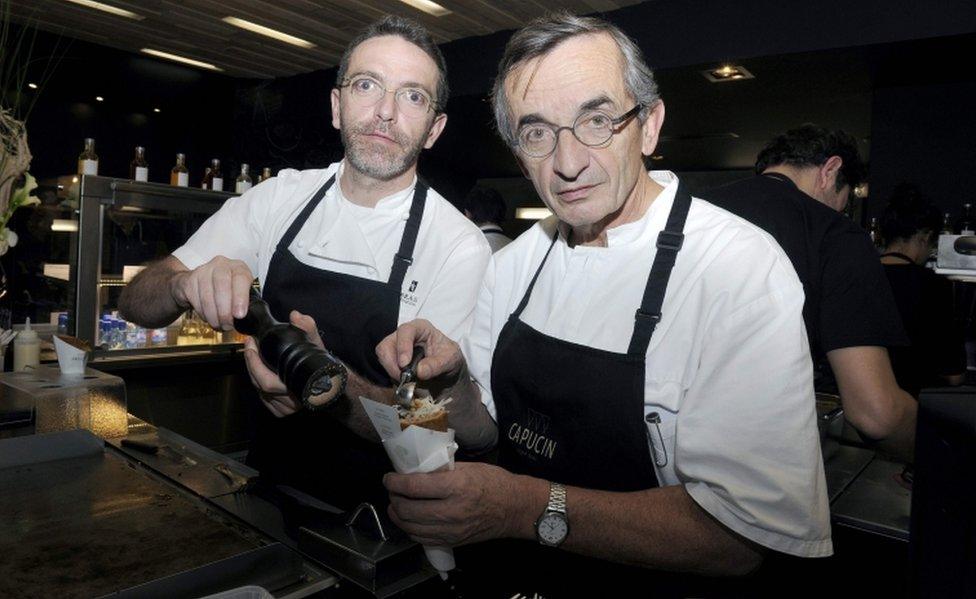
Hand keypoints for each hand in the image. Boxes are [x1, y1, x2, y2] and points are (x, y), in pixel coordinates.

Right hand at [171, 256, 253, 329]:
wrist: (199, 284)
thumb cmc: (226, 290)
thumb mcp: (241, 293)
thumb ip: (247, 302)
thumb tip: (251, 319)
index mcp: (238, 267)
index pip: (241, 278)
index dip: (240, 298)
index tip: (240, 315)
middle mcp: (221, 265)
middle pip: (222, 286)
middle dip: (225, 311)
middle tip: (228, 325)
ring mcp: (204, 270)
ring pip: (207, 296)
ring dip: (213, 316)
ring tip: (219, 325)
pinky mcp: (190, 279)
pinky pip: (196, 300)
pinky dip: (202, 313)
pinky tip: (208, 317)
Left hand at [243, 310, 322, 417]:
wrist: (331, 379)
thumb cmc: (321, 361)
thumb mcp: (316, 341)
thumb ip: (307, 326)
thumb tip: (295, 316)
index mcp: (298, 386)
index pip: (266, 382)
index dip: (254, 364)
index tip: (252, 344)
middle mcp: (292, 401)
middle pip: (259, 385)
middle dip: (251, 363)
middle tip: (250, 345)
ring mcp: (287, 408)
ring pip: (260, 392)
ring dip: (254, 372)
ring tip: (255, 354)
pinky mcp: (283, 411)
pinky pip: (264, 399)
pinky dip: (259, 385)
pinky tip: (262, 372)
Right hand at [376, 319, 463, 382]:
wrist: (446, 371)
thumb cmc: (449, 358)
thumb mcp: (450, 360)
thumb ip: (436, 365)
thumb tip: (419, 371)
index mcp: (420, 328)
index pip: (405, 331)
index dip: (403, 346)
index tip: (404, 364)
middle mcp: (404, 335)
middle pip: (387, 344)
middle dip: (392, 363)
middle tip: (403, 378)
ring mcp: (396, 346)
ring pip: (383, 356)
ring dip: (391, 370)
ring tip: (406, 380)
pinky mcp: (392, 359)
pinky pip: (385, 366)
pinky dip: (392, 376)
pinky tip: (405, 381)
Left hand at [384, 462, 523, 546]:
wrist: (514, 508)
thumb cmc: (493, 482)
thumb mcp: (467, 467)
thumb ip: (440, 470)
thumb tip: (415, 470)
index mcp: (456, 487)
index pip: (414, 486)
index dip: (394, 482)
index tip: (388, 477)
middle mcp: (452, 511)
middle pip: (407, 509)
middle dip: (393, 498)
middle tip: (392, 490)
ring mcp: (451, 530)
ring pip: (410, 527)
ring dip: (397, 515)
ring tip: (396, 505)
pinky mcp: (452, 542)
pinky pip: (421, 539)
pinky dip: (410, 529)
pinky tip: (410, 519)